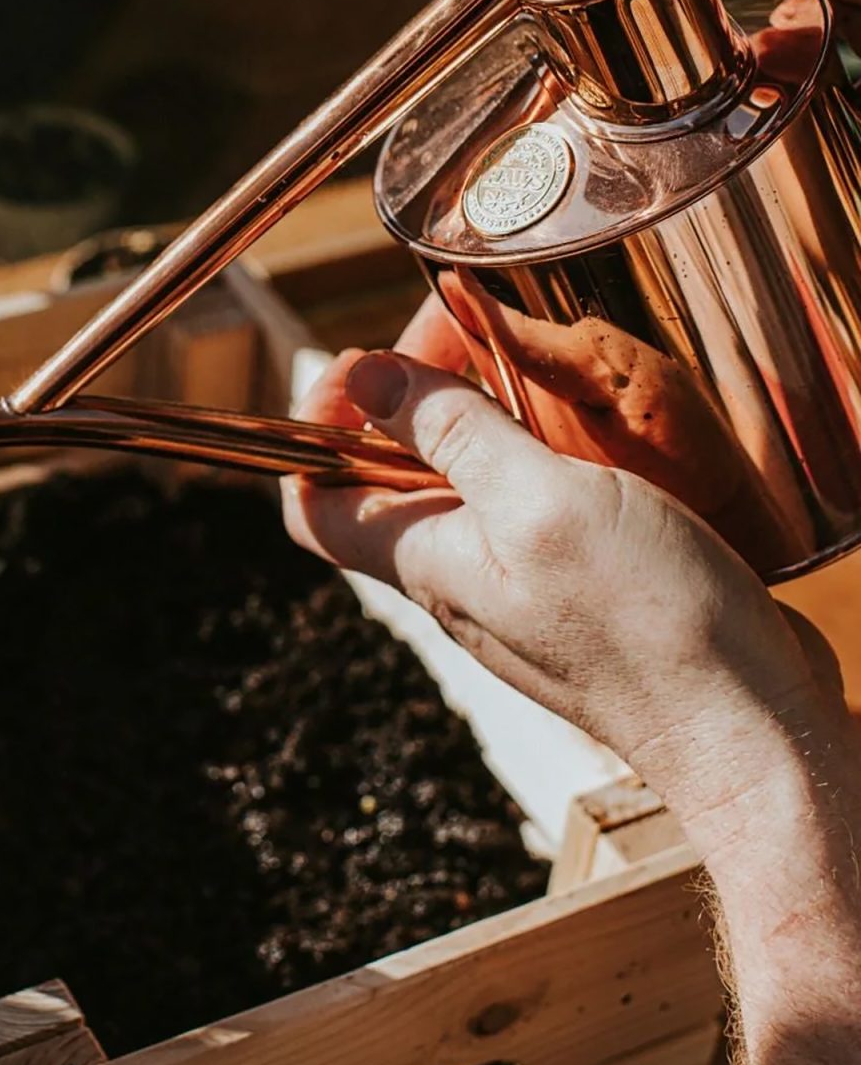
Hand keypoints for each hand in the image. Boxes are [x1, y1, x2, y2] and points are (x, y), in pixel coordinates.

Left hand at [284, 328, 843, 835]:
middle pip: (393, 478)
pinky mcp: (582, 590)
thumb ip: (450, 435)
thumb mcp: (537, 501)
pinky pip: (534, 510)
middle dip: (412, 398)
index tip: (359, 368)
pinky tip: (586, 428)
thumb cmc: (646, 625)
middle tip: (464, 334)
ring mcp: (520, 588)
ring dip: (482, 419)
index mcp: (423, 558)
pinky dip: (542, 455)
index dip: (314, 430)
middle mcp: (458, 577)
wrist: (750, 729)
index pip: (314, 502)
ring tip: (525, 363)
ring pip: (467, 489)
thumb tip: (365, 381)